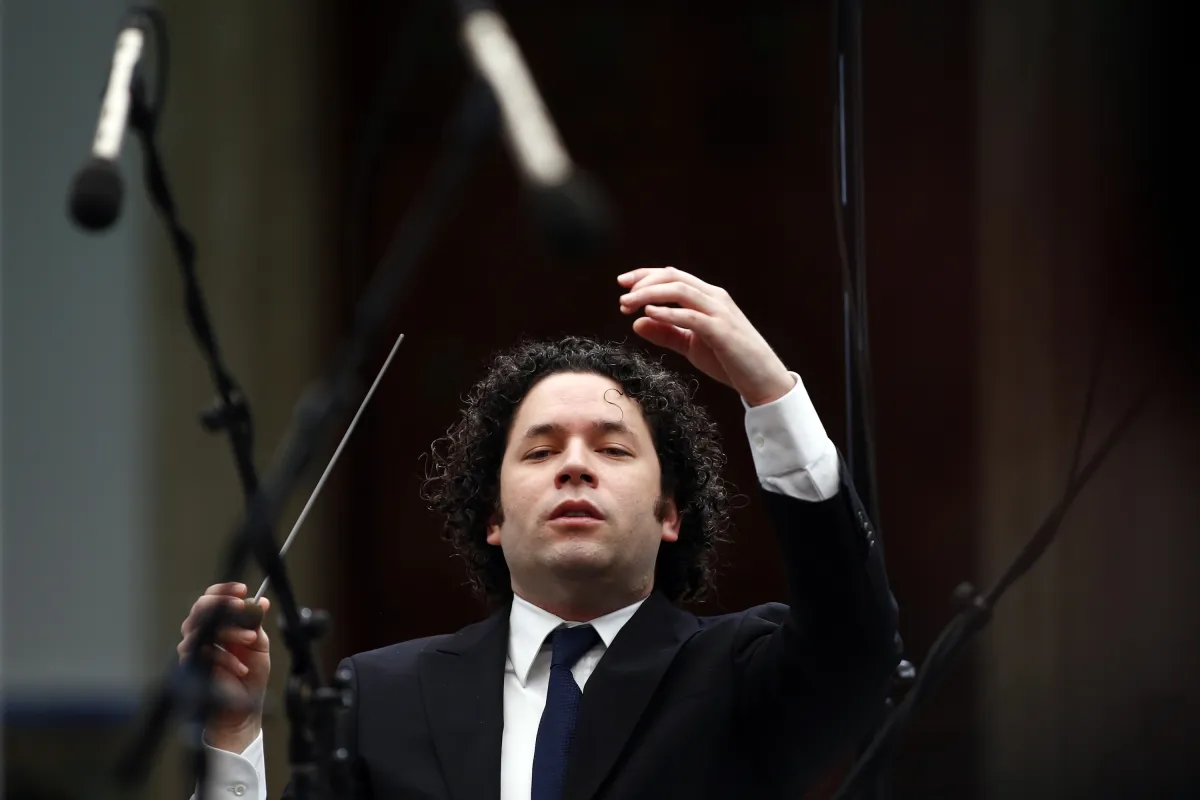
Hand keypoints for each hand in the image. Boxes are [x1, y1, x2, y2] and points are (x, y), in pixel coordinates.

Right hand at [177, 582, 270, 753]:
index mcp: (218, 624)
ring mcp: (194, 649)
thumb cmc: (248, 677)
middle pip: (201, 607)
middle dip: (223, 605)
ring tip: (250, 640)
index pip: (213, 598)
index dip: (225, 590)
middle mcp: (201, 633)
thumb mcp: (259, 646)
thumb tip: (261, 601)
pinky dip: (227, 659)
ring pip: (204, 628)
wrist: (241, 709)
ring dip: (231, 633)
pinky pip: (205, 653)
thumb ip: (256, 624)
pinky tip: (241, 667)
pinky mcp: (192, 666)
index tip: (243, 589)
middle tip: (242, 608)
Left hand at [618, 267, 794, 405]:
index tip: (622, 283)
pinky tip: (649, 314)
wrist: (763, 380)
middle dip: (643, 282)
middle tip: (621, 298)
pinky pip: (691, 316)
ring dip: (649, 294)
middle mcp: (714, 298)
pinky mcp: (721, 331)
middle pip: (673, 277)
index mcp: (708, 297)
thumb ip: (666, 333)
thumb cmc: (729, 361)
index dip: (645, 276)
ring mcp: (719, 312)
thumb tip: (636, 323)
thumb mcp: (691, 346)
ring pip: (679, 290)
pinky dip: (668, 313)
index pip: (672, 276)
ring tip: (627, 304)